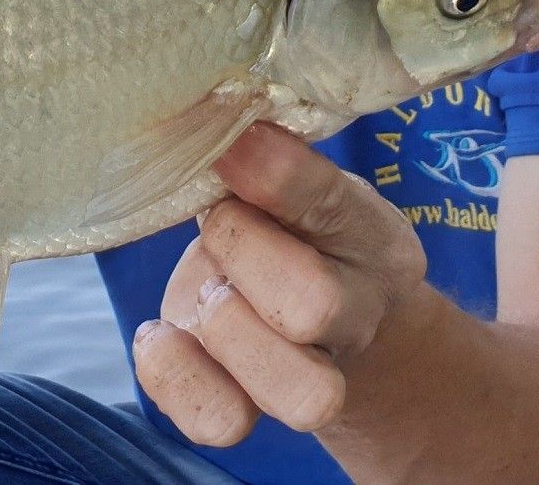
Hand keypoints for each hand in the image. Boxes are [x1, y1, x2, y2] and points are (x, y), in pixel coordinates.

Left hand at [132, 122, 428, 445]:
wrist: (320, 319)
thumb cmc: (290, 230)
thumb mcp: (293, 186)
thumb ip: (264, 160)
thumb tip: (211, 116)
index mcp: (375, 240)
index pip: (336, 205)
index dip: (278, 177)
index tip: (232, 145)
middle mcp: (357, 316)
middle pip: (316, 306)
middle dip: (242, 252)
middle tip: (219, 224)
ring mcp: (311, 378)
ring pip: (297, 391)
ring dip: (226, 328)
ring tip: (206, 291)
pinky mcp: (247, 411)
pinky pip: (218, 422)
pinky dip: (173, 374)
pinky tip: (164, 334)